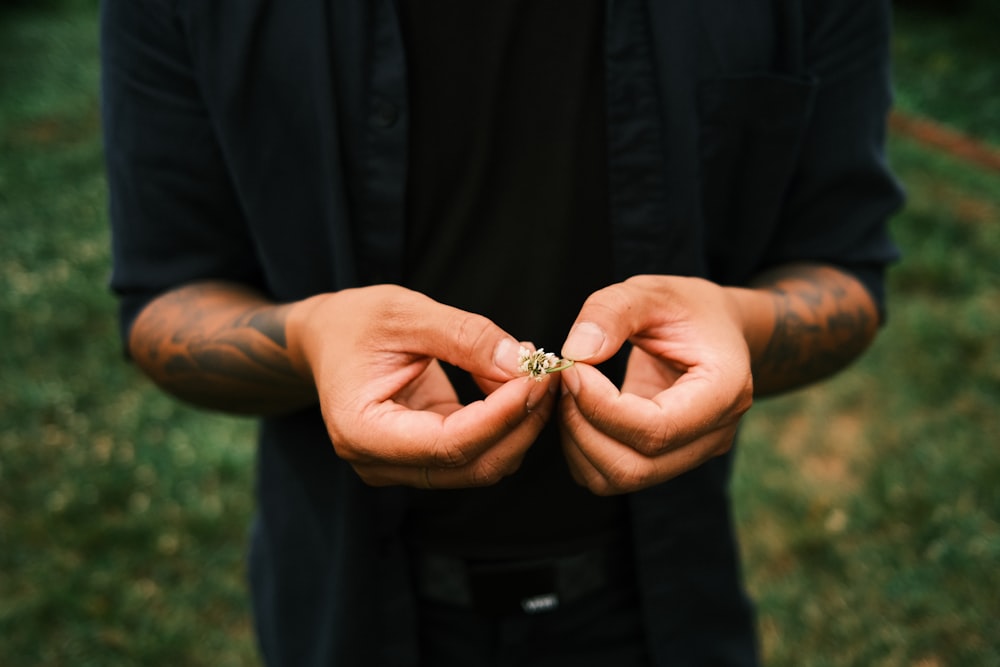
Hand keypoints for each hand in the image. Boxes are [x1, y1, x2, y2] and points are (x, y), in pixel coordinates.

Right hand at [287, 285, 555, 488]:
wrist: (327, 338)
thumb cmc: (355, 322)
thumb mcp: (406, 312)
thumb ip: (465, 336)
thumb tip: (522, 363)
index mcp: (361, 431)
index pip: (449, 444)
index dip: (502, 415)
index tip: (537, 377)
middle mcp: (379, 463)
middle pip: (473, 465)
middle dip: (521, 423)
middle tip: (549, 373)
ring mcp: (403, 467)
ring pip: (483, 466)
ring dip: (520, 425)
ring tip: (536, 371)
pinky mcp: (425, 457)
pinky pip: (478, 451)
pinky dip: (507, 422)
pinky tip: (519, 383)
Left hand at [557, 275, 753, 494]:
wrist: (715, 329)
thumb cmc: (687, 308)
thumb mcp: (652, 291)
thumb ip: (613, 311)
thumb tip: (576, 352)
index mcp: (725, 392)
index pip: (657, 429)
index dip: (601, 405)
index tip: (572, 367)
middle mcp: (714, 435)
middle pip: (636, 468)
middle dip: (583, 428)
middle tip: (564, 380)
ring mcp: (691, 455)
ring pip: (619, 479)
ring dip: (577, 442)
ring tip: (569, 392)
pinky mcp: (664, 460)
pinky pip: (612, 476)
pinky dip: (580, 450)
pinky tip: (577, 409)